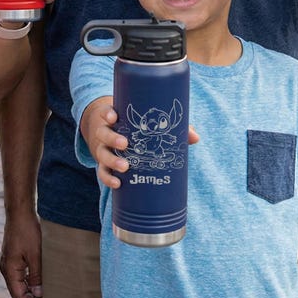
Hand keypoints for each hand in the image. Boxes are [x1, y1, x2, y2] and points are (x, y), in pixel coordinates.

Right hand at [0, 209, 42, 297]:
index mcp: (9, 269)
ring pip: (19, 282)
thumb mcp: (35, 255)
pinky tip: (40, 278)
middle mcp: (6, 267)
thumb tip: (39, 295)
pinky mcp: (13, 255)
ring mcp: (9, 261)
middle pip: (18, 291)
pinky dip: (29, 279)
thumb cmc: (26, 230)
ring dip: (31, 289)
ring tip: (45, 291)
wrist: (20, 211)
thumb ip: (36, 276)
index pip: (19, 296)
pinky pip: (20, 273)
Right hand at [83, 101, 199, 189]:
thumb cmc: (140, 132)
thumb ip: (173, 129)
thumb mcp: (151, 127)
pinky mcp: (106, 166)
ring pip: (102, 153)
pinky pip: (103, 172)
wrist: (120, 144)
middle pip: (103, 133)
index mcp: (117, 120)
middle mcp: (107, 134)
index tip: (113, 117)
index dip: (108, 114)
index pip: (107, 113)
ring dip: (111, 160)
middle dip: (112, 138)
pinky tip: (117, 184)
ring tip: (125, 167)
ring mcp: (105, 150)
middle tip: (125, 144)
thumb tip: (195, 138)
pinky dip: (108, 178)